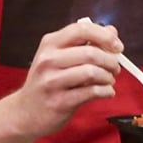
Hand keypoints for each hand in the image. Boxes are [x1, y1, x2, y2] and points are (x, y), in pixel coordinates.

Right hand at [4, 20, 120, 139]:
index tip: (118, 46)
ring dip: (108, 77)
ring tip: (109, 81)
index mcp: (50, 44)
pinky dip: (106, 91)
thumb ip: (86, 43)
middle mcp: (48, 60)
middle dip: (111, 61)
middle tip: (115, 68)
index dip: (104, 36)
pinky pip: (91, 92)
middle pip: (91, 53)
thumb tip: (112, 31)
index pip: (81, 29)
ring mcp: (52, 81)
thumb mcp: (60, 57)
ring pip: (92, 72)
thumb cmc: (47, 82)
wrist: (24, 113)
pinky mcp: (59, 101)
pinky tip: (106, 92)